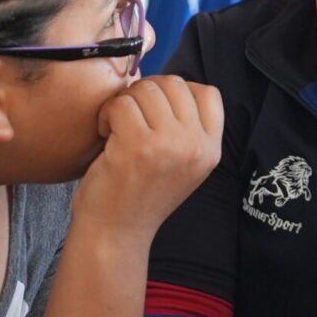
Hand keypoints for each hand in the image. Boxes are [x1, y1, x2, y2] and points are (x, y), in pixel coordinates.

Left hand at [73, 76, 223, 238]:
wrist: (115, 235)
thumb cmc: (140, 196)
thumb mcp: (182, 165)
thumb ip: (187, 130)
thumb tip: (170, 82)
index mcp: (211, 150)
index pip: (208, 93)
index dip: (178, 92)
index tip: (155, 112)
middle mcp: (196, 146)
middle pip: (174, 84)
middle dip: (146, 93)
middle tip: (129, 118)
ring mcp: (169, 145)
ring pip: (146, 90)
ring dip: (124, 102)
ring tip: (116, 127)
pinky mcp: (137, 146)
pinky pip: (121, 103)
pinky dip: (106, 113)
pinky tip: (105, 135)